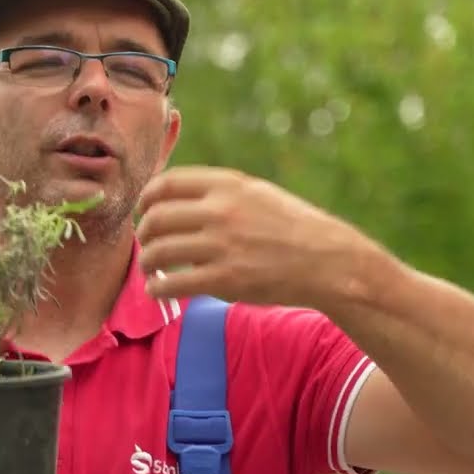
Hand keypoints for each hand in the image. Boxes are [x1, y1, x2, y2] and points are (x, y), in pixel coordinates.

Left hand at [135, 166, 372, 306]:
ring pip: (159, 252)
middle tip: (147, 245)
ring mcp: (222, 246)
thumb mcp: (257, 194)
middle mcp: (222, 211)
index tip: (144, 210)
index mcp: (228, 186)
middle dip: (144, 233)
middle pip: (157, 218)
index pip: (167, 183)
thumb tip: (174, 202)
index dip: (147, 198)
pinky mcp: (225, 280)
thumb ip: (219, 194)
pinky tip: (157, 290)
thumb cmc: (292, 229)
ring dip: (147, 263)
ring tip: (151, 271)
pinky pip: (173, 283)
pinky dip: (157, 289)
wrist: (329, 262)